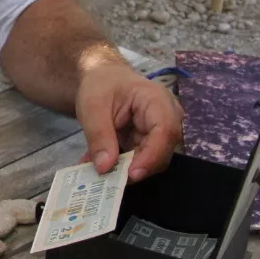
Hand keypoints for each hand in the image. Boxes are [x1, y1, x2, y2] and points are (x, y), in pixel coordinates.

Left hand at [74, 61, 183, 182]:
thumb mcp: (92, 107)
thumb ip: (99, 136)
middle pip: (162, 151)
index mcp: (157, 100)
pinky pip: (140, 161)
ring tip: (99, 171)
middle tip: (108, 180)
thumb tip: (105, 168)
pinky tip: (101, 165)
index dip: (151, 156)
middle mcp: (167, 117)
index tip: (131, 174)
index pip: (164, 132)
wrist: (104, 78)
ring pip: (152, 161)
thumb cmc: (101, 85)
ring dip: (125, 169)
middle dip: (136, 167)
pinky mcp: (151, 143)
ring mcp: (161, 132)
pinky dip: (120, 166)